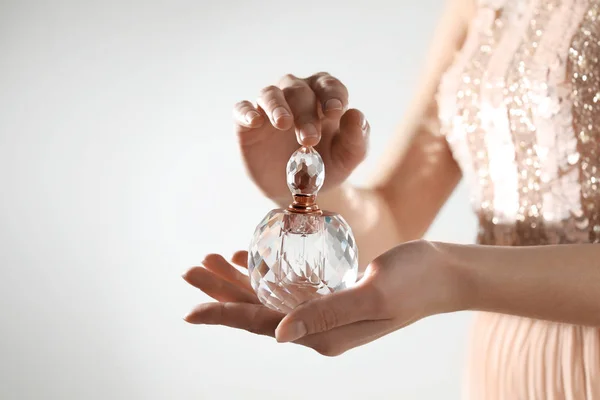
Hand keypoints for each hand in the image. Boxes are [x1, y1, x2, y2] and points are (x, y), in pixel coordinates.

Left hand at [183, 241, 467, 355]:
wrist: (443, 274)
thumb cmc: (414, 282)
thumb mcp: (372, 295)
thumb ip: (326, 314)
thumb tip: (278, 335)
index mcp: (324, 336)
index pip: (262, 325)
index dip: (224, 314)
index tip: (190, 310)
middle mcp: (318, 329)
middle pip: (258, 311)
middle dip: (222, 291)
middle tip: (192, 269)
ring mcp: (324, 312)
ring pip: (270, 297)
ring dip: (239, 279)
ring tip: (211, 259)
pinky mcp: (331, 294)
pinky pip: (289, 287)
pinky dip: (267, 271)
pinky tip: (250, 257)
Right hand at [234, 72, 369, 200]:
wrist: (301, 191)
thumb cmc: (327, 165)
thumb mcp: (348, 157)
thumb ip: (356, 138)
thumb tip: (356, 114)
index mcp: (323, 96)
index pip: (328, 85)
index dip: (332, 95)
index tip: (335, 111)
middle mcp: (295, 95)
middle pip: (299, 91)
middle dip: (306, 114)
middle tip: (310, 139)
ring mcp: (269, 108)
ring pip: (270, 94)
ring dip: (277, 106)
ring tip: (284, 123)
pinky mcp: (248, 124)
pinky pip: (242, 109)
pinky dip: (247, 112)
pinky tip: (254, 121)